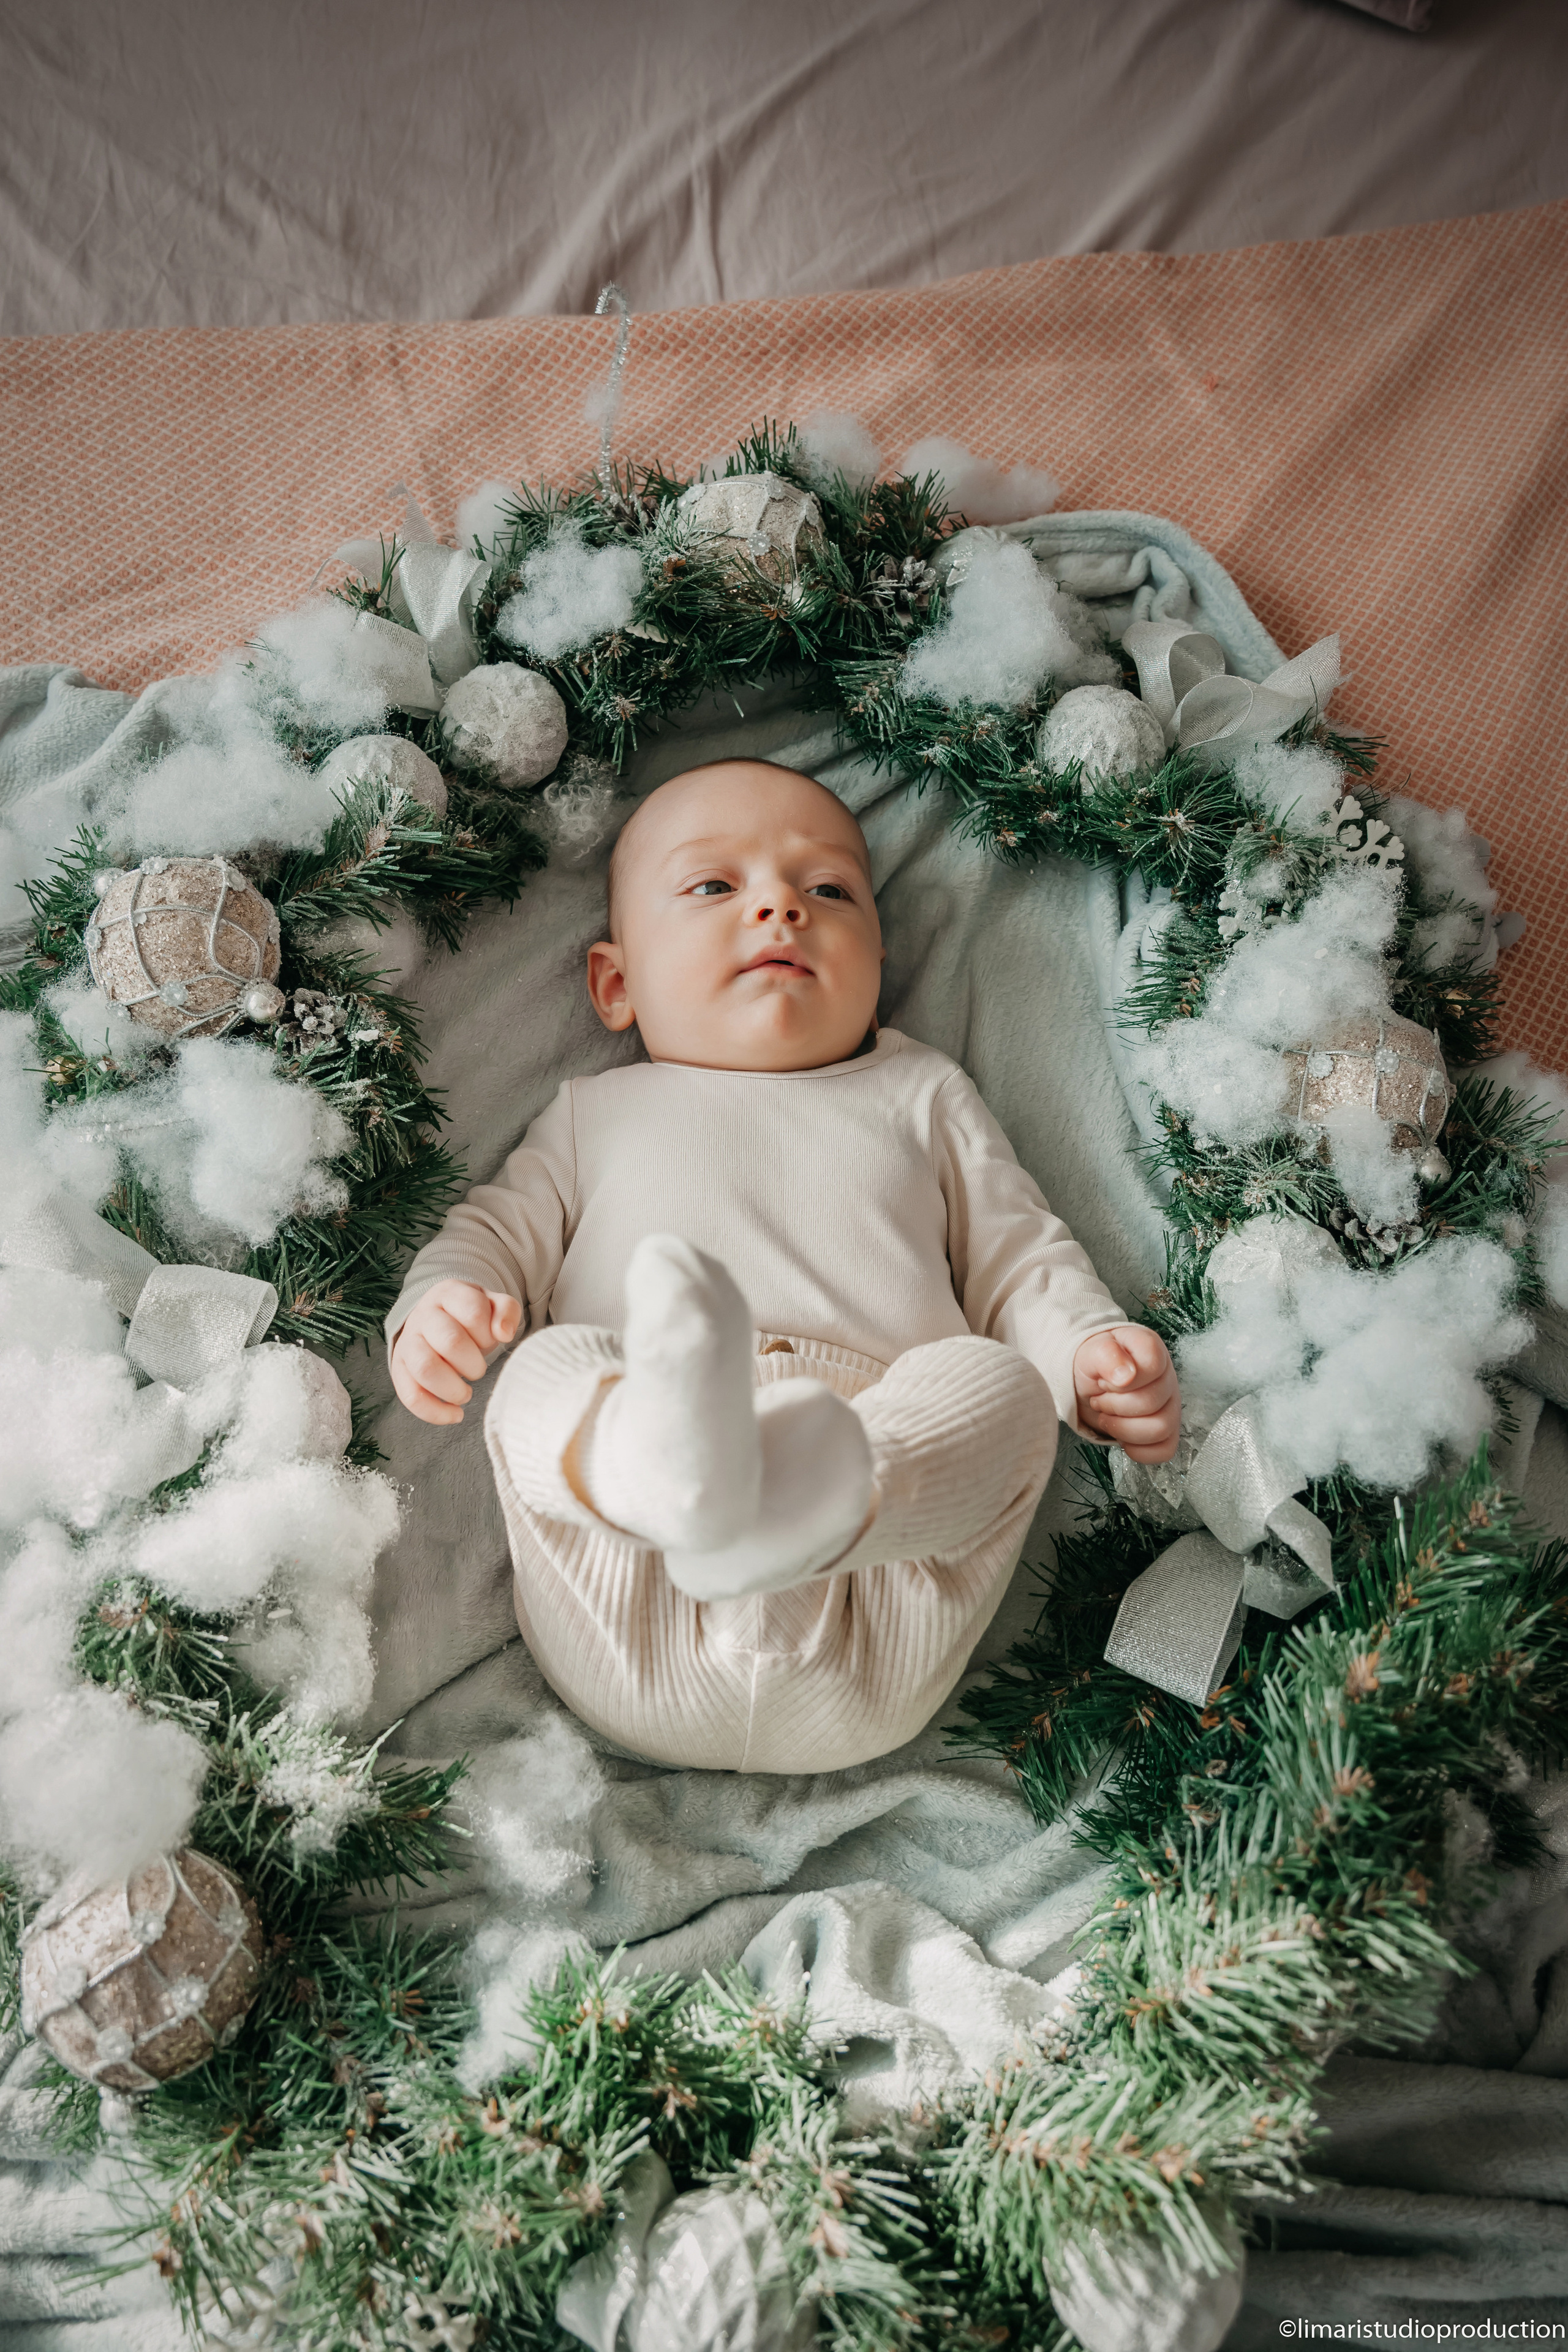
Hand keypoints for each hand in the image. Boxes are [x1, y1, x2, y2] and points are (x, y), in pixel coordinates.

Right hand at [390, 1281, 521, 1424]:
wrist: (437, 1318)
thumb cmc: (470, 1317)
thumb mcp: (493, 1304)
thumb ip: (506, 1311)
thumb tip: (503, 1333)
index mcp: (449, 1294)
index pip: (473, 1311)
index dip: (488, 1333)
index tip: (491, 1340)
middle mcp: (423, 1316)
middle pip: (450, 1341)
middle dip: (474, 1363)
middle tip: (478, 1369)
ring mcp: (407, 1342)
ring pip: (425, 1368)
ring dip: (453, 1389)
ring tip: (465, 1394)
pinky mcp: (399, 1369)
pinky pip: (410, 1395)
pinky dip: (434, 1412)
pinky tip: (455, 1414)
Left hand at [1073, 1325, 1180, 1462]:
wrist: (1089, 1383)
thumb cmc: (1094, 1365)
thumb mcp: (1090, 1352)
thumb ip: (1106, 1355)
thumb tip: (1125, 1375)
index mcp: (1151, 1349)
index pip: (1152, 1366)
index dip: (1122, 1381)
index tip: (1104, 1381)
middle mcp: (1167, 1377)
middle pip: (1152, 1403)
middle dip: (1114, 1406)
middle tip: (1100, 1399)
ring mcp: (1170, 1406)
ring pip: (1160, 1429)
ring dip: (1123, 1428)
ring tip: (1108, 1416)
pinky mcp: (1168, 1432)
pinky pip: (1163, 1451)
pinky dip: (1136, 1449)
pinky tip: (1122, 1434)